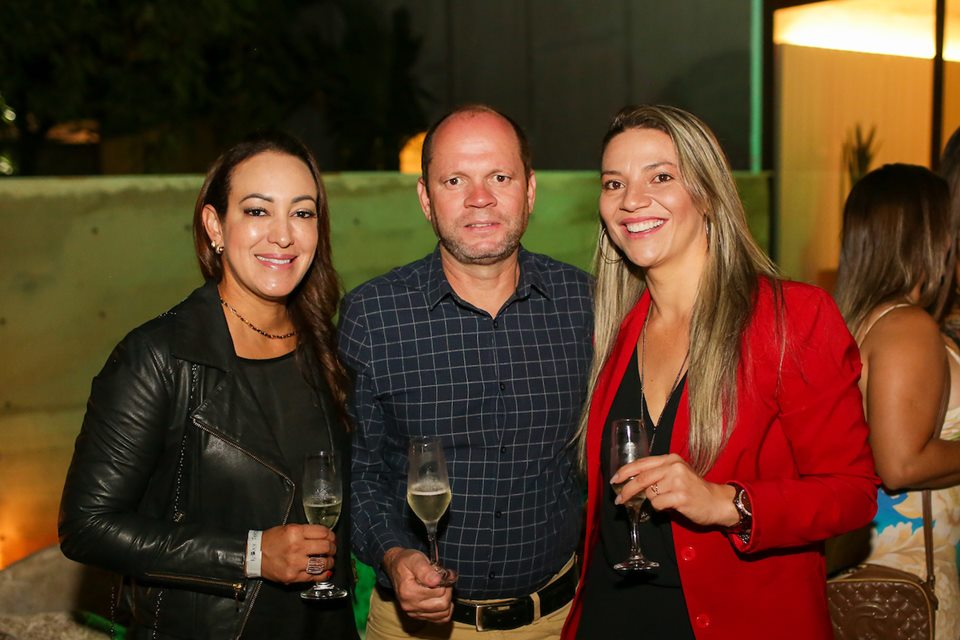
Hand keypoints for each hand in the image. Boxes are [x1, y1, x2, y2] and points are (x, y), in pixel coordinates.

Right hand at [260, 524, 336, 583]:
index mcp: (296, 532)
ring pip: (322, 563)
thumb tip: (324, 536)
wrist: (255, 556)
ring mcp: (295, 563)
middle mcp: (297, 547)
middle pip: (325, 547)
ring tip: (329, 561)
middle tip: (332, 549)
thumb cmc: (271, 541)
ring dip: (330, 562)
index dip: (331, 535)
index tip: (332, 538)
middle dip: (333, 548)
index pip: (323, 532)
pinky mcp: (293, 576)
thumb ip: (305, 531)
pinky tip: (326, 571)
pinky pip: (313, 576)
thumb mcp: (288, 529)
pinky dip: (323, 574)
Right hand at [382, 547, 453, 621]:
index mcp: (408, 592)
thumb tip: (437, 580)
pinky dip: (445, 610)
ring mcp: (414, 612)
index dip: (446, 580)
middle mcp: (410, 605)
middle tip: (444, 580)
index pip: (440, 592)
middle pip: (442, 604)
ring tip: (442, 588)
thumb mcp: (415, 559)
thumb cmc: (406, 561)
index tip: (444, 573)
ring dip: (447, 600)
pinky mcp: (418, 616)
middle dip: (448, 590)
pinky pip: (440, 619)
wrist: (396, 566)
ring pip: (443, 613)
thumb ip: (426, 570)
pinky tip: (441, 598)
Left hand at [611, 454, 738, 527]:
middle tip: (619, 499)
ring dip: (652, 500)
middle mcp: (674, 467)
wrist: (717, 501)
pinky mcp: (681, 497)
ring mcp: (678, 481)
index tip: (614, 480)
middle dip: (627, 490)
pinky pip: (658, 504)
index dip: (625, 472)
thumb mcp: (676, 474)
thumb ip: (657, 474)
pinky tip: (671, 506)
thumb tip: (630, 482)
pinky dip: (660, 508)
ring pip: (650, 494)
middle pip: (641, 479)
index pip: (641, 463)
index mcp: (670, 459)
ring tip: (666, 501)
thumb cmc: (693, 489)